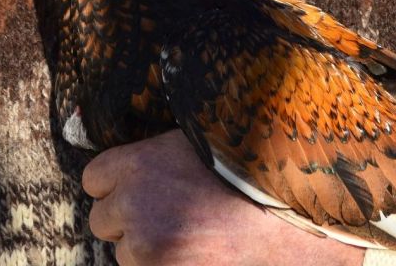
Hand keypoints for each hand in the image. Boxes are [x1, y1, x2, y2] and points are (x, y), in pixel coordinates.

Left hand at [82, 129, 364, 265]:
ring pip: (128, 257)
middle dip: (132, 219)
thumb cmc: (256, 163)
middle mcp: (134, 209)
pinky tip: (204, 253)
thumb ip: (162, 155)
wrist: (301, 209)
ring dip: (152, 250)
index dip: (119, 182)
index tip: (143, 184)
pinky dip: (171, 265)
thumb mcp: (200, 141)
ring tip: (198, 236)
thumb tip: (142, 166)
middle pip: (104, 221)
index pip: (94, 179)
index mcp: (138, 165)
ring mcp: (151, 252)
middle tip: (174, 212)